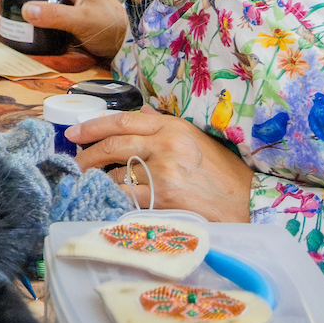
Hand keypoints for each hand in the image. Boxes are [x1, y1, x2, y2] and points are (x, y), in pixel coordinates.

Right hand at [0, 0, 130, 60]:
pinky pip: (45, 14)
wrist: (130, 49)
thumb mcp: (83, 21)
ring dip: (19, 4)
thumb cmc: (113, 29)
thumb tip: (25, 10)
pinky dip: (29, 17)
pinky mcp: (68, 19)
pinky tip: (15, 25)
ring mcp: (70, 4)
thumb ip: (55, 16)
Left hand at [70, 109, 254, 223]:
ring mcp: (163, 173)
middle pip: (112, 146)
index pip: (121, 120)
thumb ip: (163, 128)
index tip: (73, 133)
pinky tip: (108, 202)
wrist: (249, 204)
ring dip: (100, 182)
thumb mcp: (195, 139)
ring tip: (90, 185)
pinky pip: (126, 198)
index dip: (92, 126)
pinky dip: (114, 200)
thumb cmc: (222, 174)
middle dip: (86, 155)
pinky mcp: (163, 199)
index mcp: (172, 127)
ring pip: (116, 174)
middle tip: (73, 163)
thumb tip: (136, 119)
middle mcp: (166, 145)